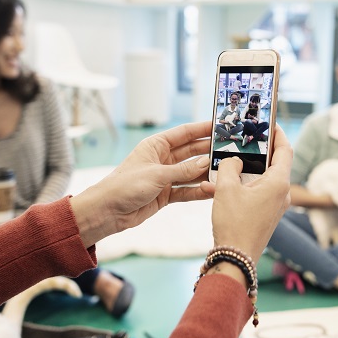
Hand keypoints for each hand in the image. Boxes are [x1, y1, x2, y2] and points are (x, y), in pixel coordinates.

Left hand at [71, 121, 214, 246]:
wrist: (108, 211)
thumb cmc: (124, 186)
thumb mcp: (157, 174)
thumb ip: (183, 170)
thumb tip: (206, 163)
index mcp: (156, 145)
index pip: (184, 133)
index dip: (202, 129)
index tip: (220, 126)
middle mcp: (162, 159)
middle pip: (191, 152)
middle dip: (209, 152)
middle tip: (229, 150)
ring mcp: (166, 177)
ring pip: (191, 173)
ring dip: (206, 173)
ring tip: (226, 172)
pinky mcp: (166, 194)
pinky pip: (187, 191)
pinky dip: (199, 191)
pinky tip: (212, 191)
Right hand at [209, 124, 291, 262]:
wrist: (235, 258)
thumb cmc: (234, 224)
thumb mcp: (226, 188)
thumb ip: (229, 166)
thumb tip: (233, 160)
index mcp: (279, 183)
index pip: (285, 150)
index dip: (278, 134)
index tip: (270, 123)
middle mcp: (282, 194)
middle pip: (273, 164)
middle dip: (256, 152)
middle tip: (243, 140)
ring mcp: (276, 206)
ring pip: (260, 180)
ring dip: (241, 172)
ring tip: (222, 167)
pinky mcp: (266, 215)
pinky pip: (255, 194)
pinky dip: (240, 188)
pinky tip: (217, 188)